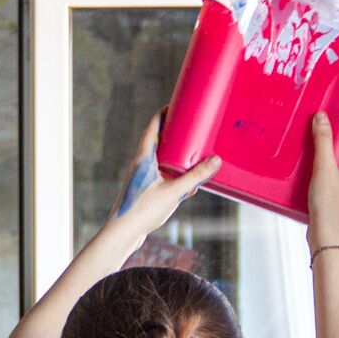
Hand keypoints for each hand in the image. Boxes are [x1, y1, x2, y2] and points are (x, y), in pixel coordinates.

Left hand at [108, 113, 219, 235]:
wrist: (123, 234)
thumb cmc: (142, 210)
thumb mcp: (174, 192)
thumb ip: (195, 176)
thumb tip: (215, 160)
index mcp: (144, 156)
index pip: (154, 126)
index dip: (165, 113)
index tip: (178, 104)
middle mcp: (141, 163)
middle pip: (159, 140)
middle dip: (176, 134)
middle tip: (193, 126)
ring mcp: (142, 177)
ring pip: (163, 160)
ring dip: (178, 157)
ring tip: (195, 153)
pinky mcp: (146, 190)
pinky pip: (164, 176)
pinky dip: (176, 175)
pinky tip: (189, 186)